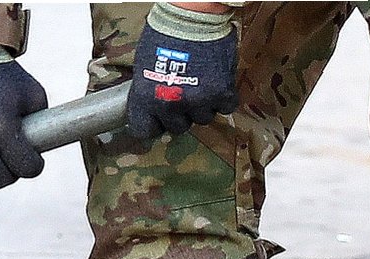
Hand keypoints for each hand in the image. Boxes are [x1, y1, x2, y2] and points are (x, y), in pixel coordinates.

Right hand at [0, 48, 47, 202]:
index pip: (27, 169)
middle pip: (1, 181)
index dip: (34, 166)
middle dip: (10, 172)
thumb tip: (40, 151)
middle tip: (10, 160)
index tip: (32, 160)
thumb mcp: (32, 95)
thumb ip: (39, 125)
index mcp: (1, 130)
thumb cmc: (2, 77)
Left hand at [127, 3, 238, 139]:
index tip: (158, 120)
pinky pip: (225, 107)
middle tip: (184, 98)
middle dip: (181, 114)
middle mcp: (169, 105)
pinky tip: (218, 85)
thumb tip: (153, 104)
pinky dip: (224, 99)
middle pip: (178, 127)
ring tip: (202, 86)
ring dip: (203, 106)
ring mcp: (197, 101)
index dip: (153, 125)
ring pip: (203, 118)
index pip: (144, 130)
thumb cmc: (163, 35)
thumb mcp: (143, 67)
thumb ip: (148, 91)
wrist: (191, 17)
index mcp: (144, 99)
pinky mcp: (221, 93)